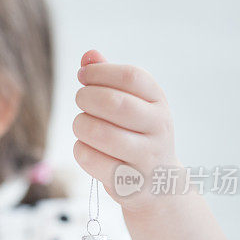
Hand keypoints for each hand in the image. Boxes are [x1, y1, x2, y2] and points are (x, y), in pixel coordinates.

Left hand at [72, 50, 179, 211]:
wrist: (159, 184)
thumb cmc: (137, 135)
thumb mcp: (133, 104)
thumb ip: (110, 79)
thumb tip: (89, 56)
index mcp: (159, 102)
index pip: (131, 76)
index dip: (101, 72)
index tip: (83, 75)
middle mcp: (159, 128)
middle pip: (115, 103)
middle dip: (87, 97)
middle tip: (80, 99)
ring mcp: (147, 157)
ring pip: (100, 133)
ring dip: (81, 124)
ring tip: (82, 124)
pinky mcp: (130, 182)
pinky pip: (92, 159)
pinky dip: (80, 149)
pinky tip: (85, 147)